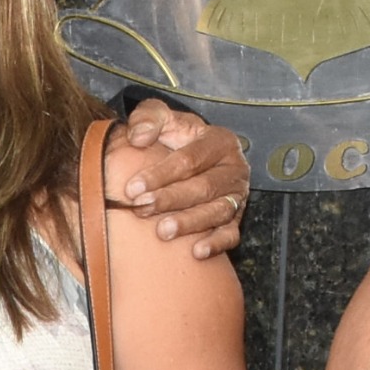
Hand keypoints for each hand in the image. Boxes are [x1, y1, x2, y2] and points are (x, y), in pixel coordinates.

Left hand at [107, 102, 251, 258]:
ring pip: (217, 211)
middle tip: (142, 208)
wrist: (193, 157)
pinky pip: (231, 234)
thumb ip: (148, 118)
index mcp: (219, 141)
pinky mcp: (237, 218)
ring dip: (190, 223)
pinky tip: (196, 252)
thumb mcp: (163, 119)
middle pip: (203, 187)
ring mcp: (237, 195)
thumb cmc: (176, 138)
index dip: (161, 174)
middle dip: (170, 199)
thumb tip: (138, 138)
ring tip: (163, 231)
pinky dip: (216, 244)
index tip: (132, 188)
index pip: (190, 159)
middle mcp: (234, 168)